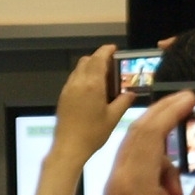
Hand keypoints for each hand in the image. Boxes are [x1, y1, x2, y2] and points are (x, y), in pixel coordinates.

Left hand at [54, 46, 134, 163]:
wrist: (69, 146)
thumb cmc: (93, 133)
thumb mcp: (113, 118)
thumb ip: (123, 102)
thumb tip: (131, 93)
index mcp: (92, 84)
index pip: (98, 59)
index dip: (106, 50)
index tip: (114, 49)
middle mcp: (78, 82)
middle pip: (87, 60)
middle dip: (98, 58)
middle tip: (112, 66)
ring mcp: (68, 88)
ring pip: (79, 69)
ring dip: (90, 67)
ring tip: (103, 78)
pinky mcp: (63, 96)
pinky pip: (74, 78)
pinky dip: (83, 76)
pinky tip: (91, 89)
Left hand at [88, 92, 194, 194]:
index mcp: (135, 180)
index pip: (151, 131)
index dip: (170, 109)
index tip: (190, 97)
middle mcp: (119, 176)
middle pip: (139, 132)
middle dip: (163, 115)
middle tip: (188, 106)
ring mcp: (114, 185)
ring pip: (136, 150)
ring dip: (161, 153)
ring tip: (179, 189)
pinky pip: (133, 166)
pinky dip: (152, 167)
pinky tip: (169, 190)